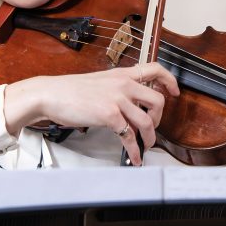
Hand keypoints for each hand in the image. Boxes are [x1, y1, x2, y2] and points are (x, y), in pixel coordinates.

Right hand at [4, 62, 179, 165]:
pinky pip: (130, 136)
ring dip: (150, 138)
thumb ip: (117, 89)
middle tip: (152, 127)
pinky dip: (134, 150)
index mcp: (122, 74)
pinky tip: (134, 156)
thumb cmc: (70, 91)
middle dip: (159, 119)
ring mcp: (117, 99)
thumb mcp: (99, 82)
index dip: (170, 80)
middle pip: (158, 100)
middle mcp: (123, 84)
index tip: (175, 91)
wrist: (51, 94)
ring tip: (145, 146)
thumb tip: (129, 105)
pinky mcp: (109, 115)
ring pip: (147, 121)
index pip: (155, 69)